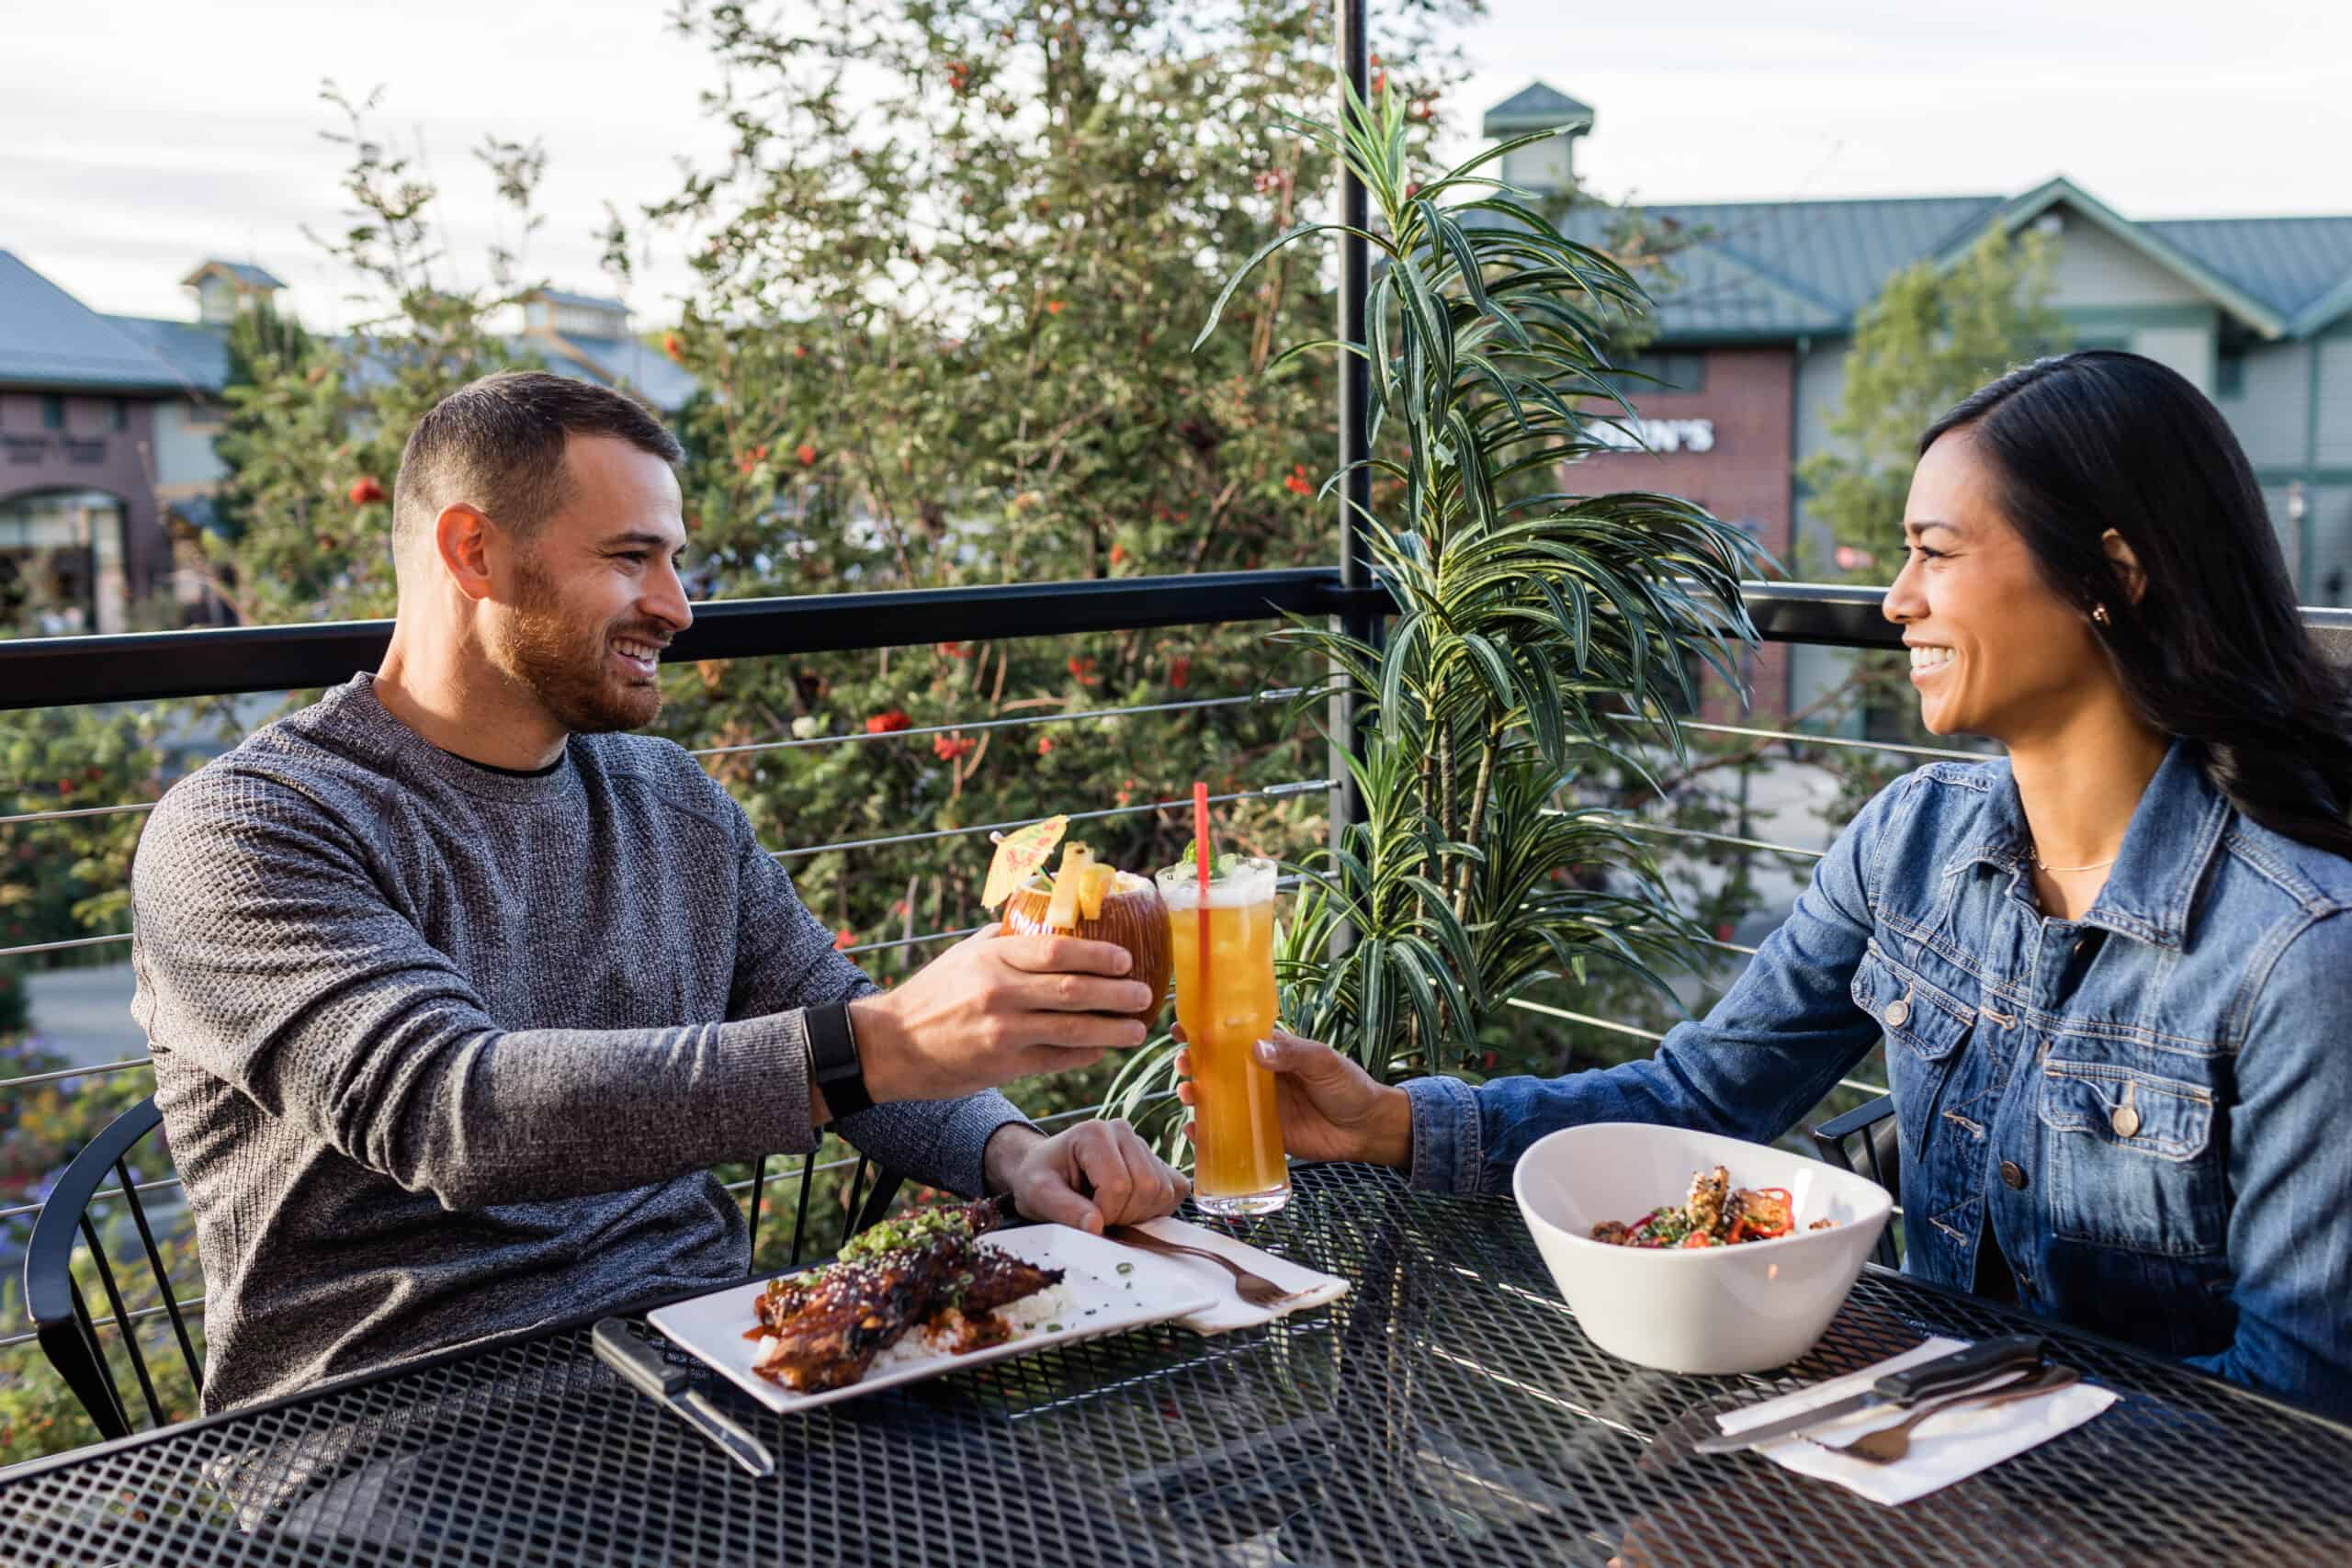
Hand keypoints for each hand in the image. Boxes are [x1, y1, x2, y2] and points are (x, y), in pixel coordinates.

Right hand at [846, 927, 1155, 1105]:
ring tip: (1137, 1028)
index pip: (1058, 950)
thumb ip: (1007, 940)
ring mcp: (1002, 1032)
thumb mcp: (964, 954)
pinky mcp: (1002, 1066)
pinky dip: (1084, 1053)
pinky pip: (1056, 1059)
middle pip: (1074, 990)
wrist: (891, 1045)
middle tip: (1144, 993)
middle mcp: (1000, 992)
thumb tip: (1051, 922)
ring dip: (1112, 1030)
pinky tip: (1102, 1049)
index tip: (1127, 958)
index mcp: (993, 957)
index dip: (1099, 954)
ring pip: (1072, 1030)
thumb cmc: (933, 994)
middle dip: (1117, 993)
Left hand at [984, 1121, 1190, 1234]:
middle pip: (1147, 1186)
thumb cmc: (1041, 1180)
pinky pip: (1176, 1190)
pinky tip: (1131, 1209)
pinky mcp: (1159, 1162)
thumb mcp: (1039, 1194)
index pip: (1118, 1184)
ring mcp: (1143, 1145)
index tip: (1085, 1217)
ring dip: (1139, 1214)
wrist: (1048, 1171)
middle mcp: (1123, 1131)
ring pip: (1163, 1191)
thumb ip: (1064, 1209)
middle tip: (1099, 1217)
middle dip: (1124, 1215)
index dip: (1105, 1212)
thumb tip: (1096, 1227)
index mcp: (1094, 1133)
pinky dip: (1158, 1209)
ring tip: (1111, 1211)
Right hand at [1175, 1027, 1412, 1167]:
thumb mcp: (1322, 1062)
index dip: (1204, 1031)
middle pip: (1215, 1067)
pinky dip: (1206, 1133)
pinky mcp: (1260, 1133)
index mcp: (1271, 1051)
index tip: (1180, 1029)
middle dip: (1192, 1064)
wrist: (1366, 1129)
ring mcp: (1256, 1106)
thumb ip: (1291, 1054)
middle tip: (1183, 1066)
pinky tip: (1193, 1132)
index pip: (1232, 1036)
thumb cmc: (1348, 1086)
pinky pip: (1227, 1132)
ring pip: (1215, 1098)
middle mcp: (1258, 1076)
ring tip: (1188, 1095)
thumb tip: (1256, 1049)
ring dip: (1194, 1094)